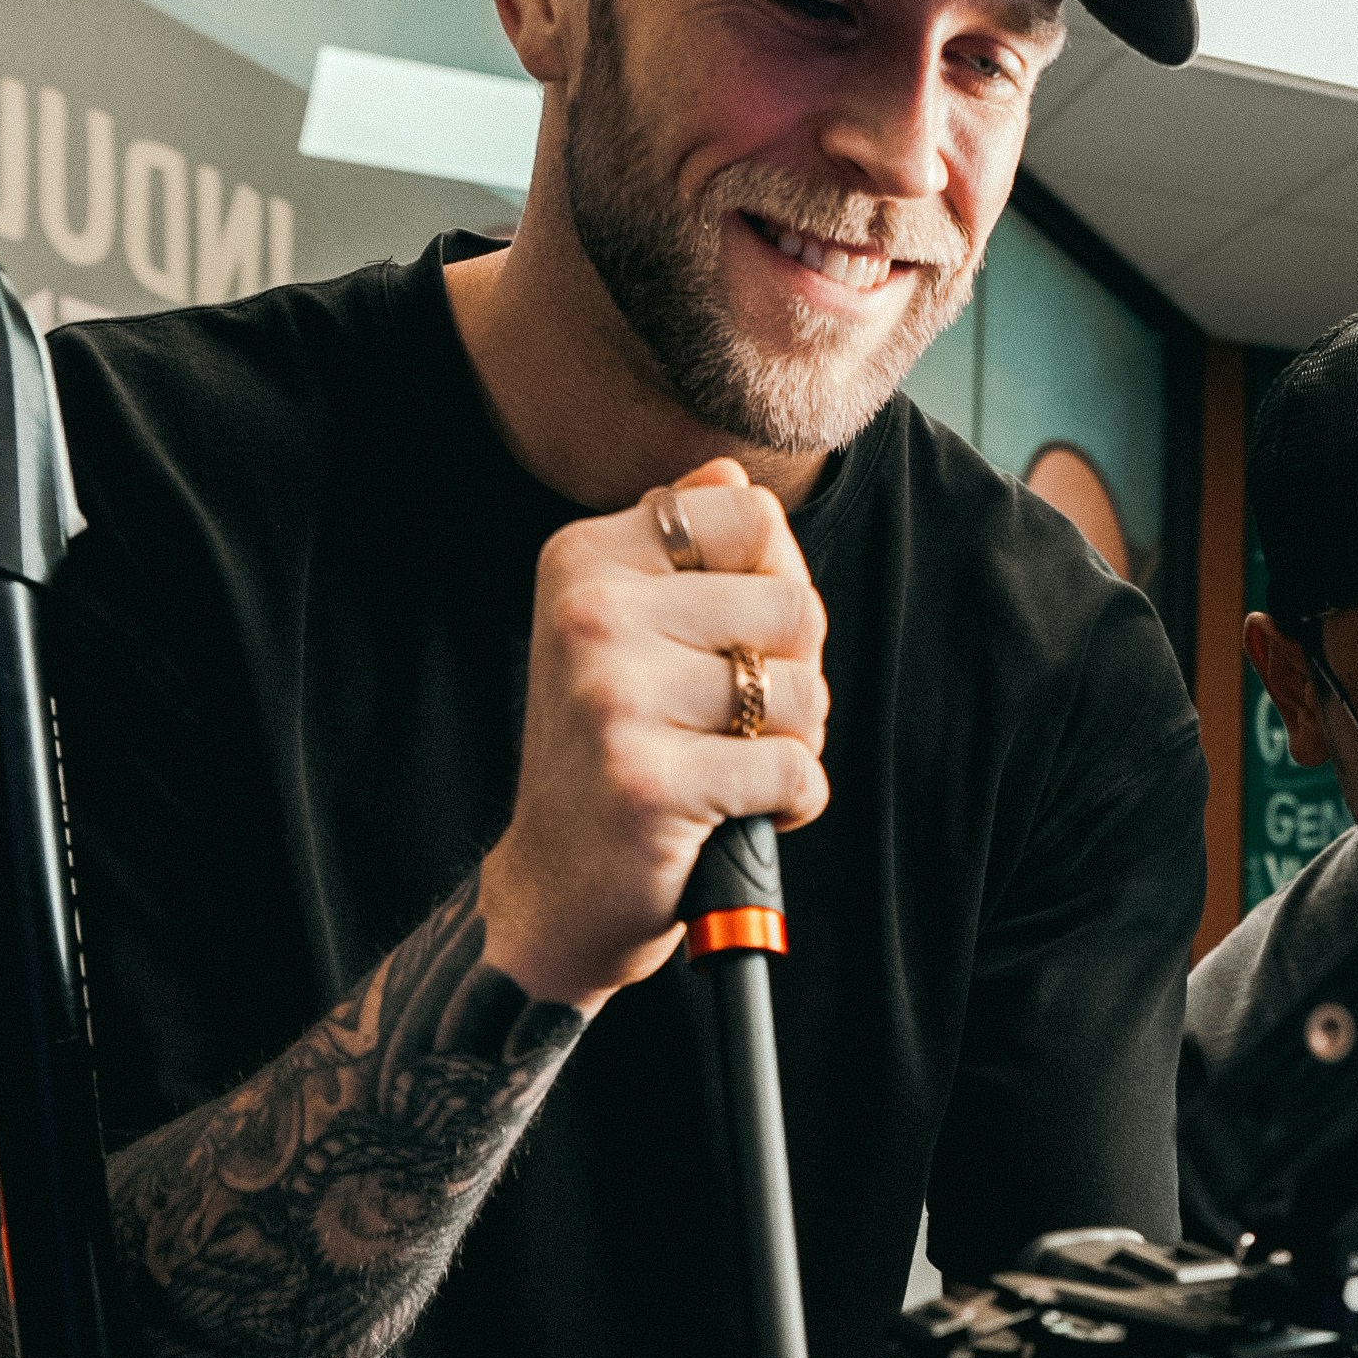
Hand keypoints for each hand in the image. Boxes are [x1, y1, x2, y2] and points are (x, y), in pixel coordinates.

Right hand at [477, 460, 829, 1007]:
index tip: (739, 639)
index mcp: (583, 560)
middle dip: (794, 674)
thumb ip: (678, 550)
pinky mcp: (647, 781)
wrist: (554, 888)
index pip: (750, 514)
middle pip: (794, 606)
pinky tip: (739, 814)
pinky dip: (794, 803)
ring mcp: (613, 697)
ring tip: (734, 767)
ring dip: (795, 744)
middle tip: (741, 721)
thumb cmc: (612, 753)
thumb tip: (726, 469)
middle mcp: (590, 615)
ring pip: (803, 693)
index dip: (778, 582)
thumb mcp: (625, 631)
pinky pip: (796, 770)